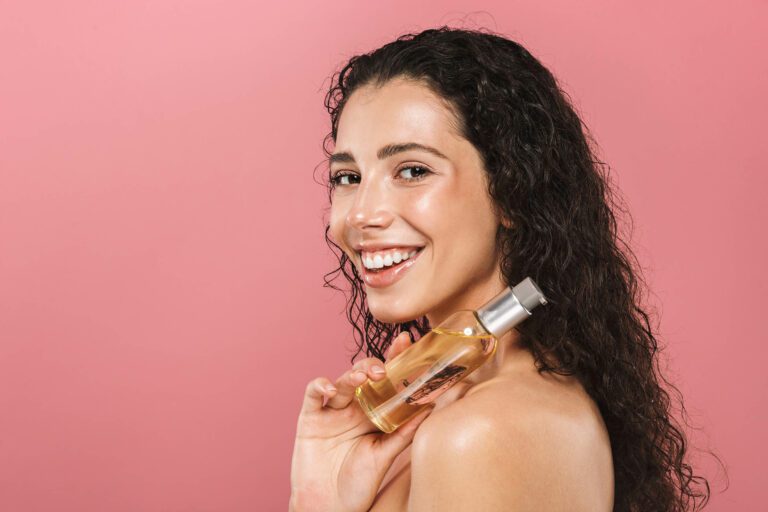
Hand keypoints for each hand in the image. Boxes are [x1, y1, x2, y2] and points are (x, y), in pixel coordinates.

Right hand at [289, 331, 431, 511]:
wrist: (329, 508)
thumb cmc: (358, 483)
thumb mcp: (385, 456)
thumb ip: (404, 432)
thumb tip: (430, 406)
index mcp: (374, 412)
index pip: (387, 380)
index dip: (396, 359)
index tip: (408, 341)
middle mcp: (354, 407)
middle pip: (364, 374)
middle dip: (374, 364)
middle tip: (385, 368)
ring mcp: (332, 411)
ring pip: (343, 381)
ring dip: (354, 374)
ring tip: (365, 377)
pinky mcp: (310, 418)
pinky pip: (313, 394)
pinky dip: (321, 386)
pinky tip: (331, 389)